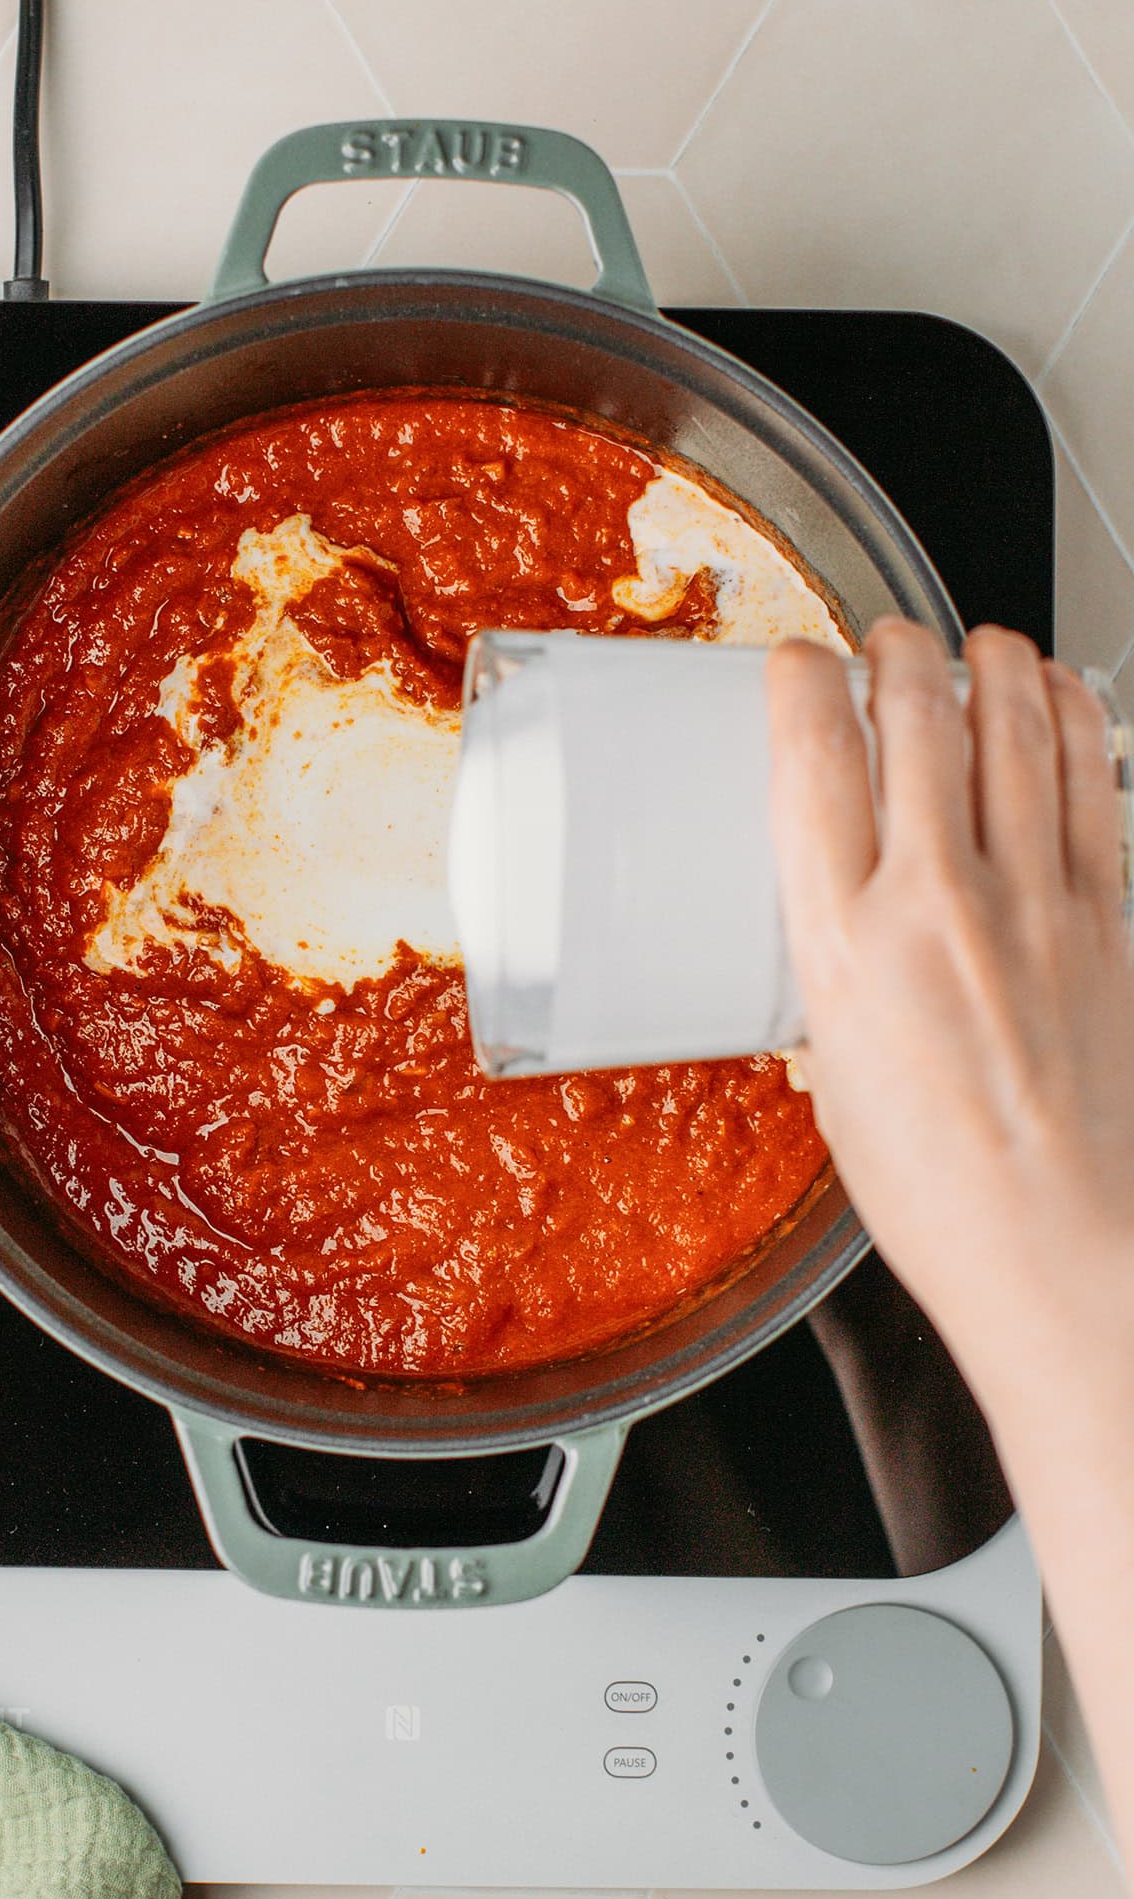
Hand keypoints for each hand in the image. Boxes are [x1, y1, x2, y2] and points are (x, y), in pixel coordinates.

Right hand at [766, 618, 1133, 1395]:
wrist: (1064, 1255)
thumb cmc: (942, 1198)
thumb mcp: (835, 1079)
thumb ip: (835, 981)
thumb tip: (839, 935)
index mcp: (846, 947)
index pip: (811, 759)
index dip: (800, 680)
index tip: (795, 666)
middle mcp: (940, 905)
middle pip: (916, 714)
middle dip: (894, 649)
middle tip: (883, 642)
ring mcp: (1038, 904)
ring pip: (1014, 723)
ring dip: (988, 659)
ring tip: (971, 647)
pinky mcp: (1110, 917)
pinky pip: (1096, 777)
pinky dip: (1073, 714)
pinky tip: (1056, 696)